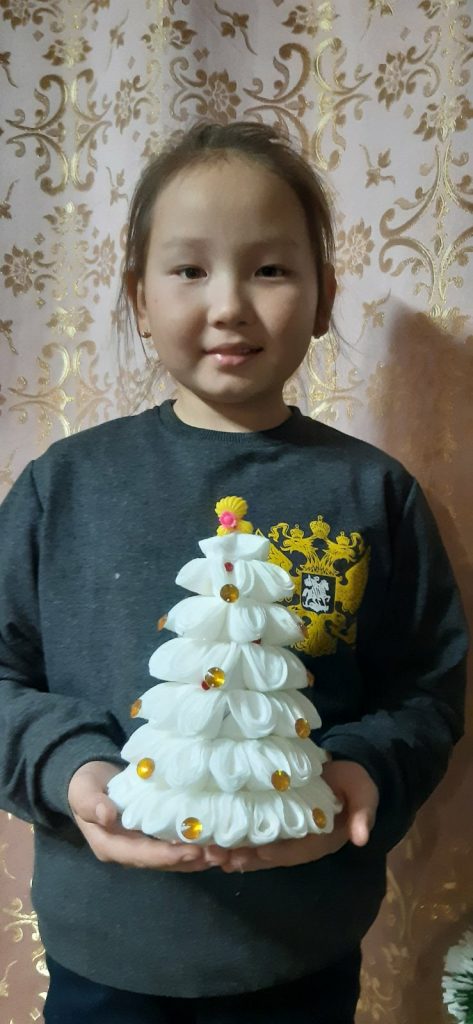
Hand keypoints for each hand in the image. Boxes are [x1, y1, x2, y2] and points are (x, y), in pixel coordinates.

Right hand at [68, 761, 230, 871]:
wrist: (88, 781)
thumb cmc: (85, 786)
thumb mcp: (83, 791)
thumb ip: (92, 804)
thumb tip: (107, 817)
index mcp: (109, 846)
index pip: (140, 855)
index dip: (165, 856)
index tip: (190, 852)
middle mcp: (127, 852)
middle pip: (160, 863)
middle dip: (188, 861)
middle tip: (217, 855)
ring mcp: (140, 847)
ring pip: (170, 860)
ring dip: (196, 859)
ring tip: (222, 854)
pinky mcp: (151, 838)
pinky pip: (173, 847)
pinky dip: (192, 848)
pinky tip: (213, 844)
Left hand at [218, 759, 378, 872]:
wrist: (344, 777)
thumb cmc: (353, 784)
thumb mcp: (364, 794)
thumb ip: (364, 812)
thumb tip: (361, 837)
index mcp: (321, 839)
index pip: (299, 849)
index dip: (280, 851)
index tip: (260, 852)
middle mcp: (301, 844)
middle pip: (272, 855)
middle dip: (248, 858)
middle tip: (221, 858)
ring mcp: (286, 837)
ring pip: (259, 851)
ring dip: (235, 854)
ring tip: (210, 855)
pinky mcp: (275, 827)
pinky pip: (254, 840)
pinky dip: (235, 843)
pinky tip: (213, 844)